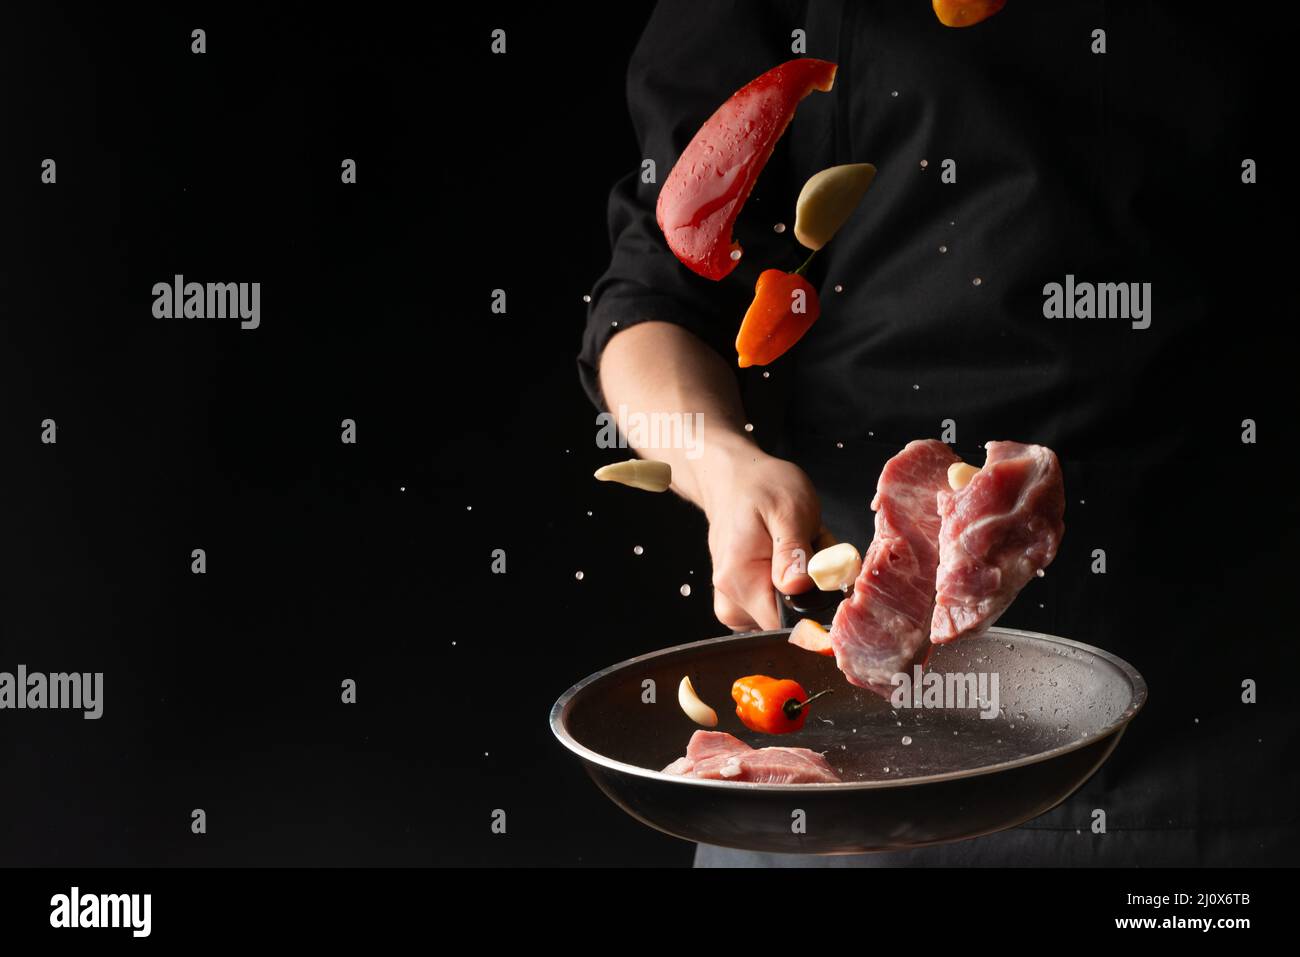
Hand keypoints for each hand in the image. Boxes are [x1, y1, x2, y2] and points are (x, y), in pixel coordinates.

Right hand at [696, 440, 825, 631]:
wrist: (733, 478)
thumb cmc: (761, 488)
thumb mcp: (789, 510)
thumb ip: (794, 552)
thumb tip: (798, 589)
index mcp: (740, 579)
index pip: (784, 624)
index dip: (814, 607)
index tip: (821, 573)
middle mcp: (730, 596)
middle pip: (788, 619)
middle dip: (810, 590)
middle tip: (808, 547)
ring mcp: (731, 599)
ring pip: (784, 613)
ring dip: (801, 585)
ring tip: (796, 548)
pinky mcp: (737, 597)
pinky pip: (773, 605)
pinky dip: (788, 585)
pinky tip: (786, 558)